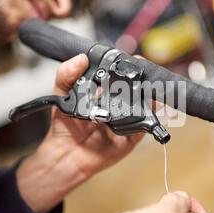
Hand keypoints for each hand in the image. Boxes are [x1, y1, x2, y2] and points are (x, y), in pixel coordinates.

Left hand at [17, 54, 143, 212]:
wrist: (67, 154)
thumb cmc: (65, 125)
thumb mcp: (62, 94)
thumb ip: (66, 74)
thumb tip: (81, 58)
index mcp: (105, 89)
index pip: (123, 71)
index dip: (130, 64)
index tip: (134, 59)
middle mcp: (119, 101)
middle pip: (140, 85)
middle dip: (145, 79)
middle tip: (142, 76)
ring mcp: (128, 117)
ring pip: (148, 103)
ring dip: (151, 96)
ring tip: (146, 91)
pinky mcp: (133, 135)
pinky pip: (146, 125)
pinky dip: (151, 118)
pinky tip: (147, 111)